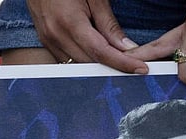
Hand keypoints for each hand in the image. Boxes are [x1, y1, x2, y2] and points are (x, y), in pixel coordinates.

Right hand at [25, 0, 147, 72]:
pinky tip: (96, 53)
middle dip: (112, 64)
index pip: (101, 52)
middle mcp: (56, 36)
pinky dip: (84, 59)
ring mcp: (49, 41)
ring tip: (115, 57)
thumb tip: (125, 47)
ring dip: (98, 63)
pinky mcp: (46, 42)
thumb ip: (108, 24)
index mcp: (70, 22)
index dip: (121, 63)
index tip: (139, 68)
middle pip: (90, 62)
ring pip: (79, 64)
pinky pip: (67, 59)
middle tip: (132, 61)